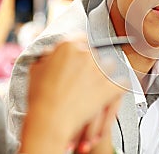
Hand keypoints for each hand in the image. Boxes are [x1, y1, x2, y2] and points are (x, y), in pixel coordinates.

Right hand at [20, 36, 126, 153]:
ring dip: (105, 74)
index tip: (78, 57)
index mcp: (68, 45)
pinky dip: (119, 87)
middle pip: (95, 53)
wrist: (49, 120)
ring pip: (110, 65)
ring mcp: (100, 70)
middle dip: (90, 63)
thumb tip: (50, 52)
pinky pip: (123, 82)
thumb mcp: (36, 70)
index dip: (79, 48)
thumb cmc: (39, 96)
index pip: (80, 38)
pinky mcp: (110, 86)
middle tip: (82, 77)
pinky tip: (112, 91)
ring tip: (95, 86)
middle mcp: (86, 54)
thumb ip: (47, 56)